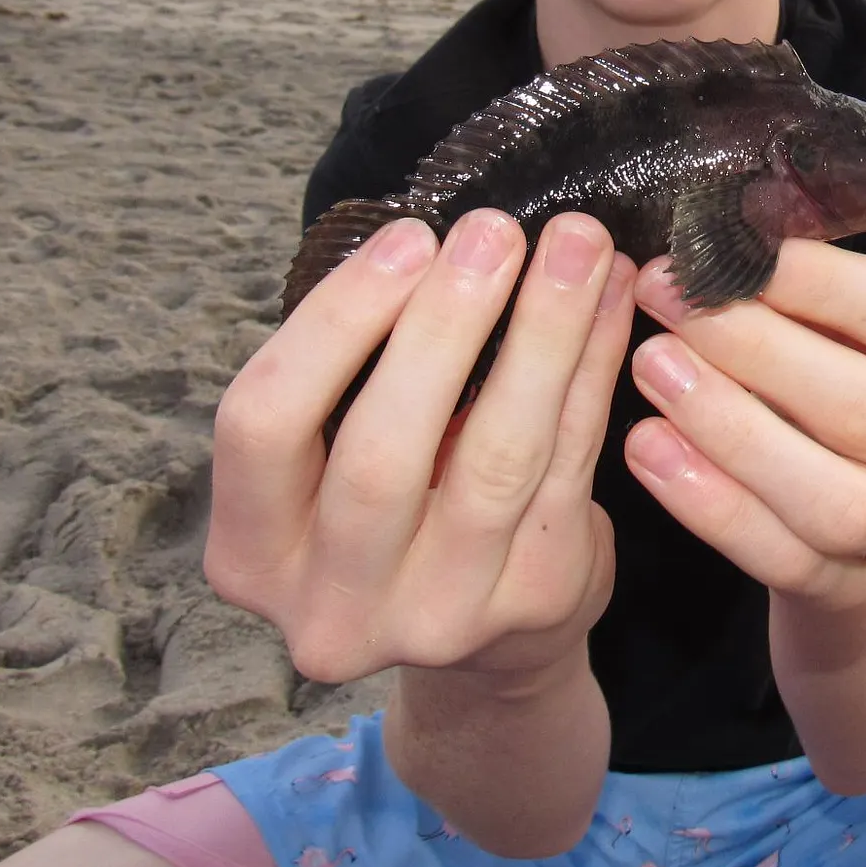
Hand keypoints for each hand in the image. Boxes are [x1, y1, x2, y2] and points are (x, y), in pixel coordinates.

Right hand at [205, 209, 635, 681]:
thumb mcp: (335, 450)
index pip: (263, 424)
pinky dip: (596, 366)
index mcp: (251, 551)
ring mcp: (438, 617)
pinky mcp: (532, 600)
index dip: (334, 324)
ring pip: (497, 459)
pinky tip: (614, 298)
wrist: (484, 635)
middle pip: (380, 454)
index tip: (407, 236)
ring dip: (544, 334)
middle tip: (495, 231)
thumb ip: (358, 368)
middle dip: (444, 325)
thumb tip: (433, 240)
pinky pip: (572, 461)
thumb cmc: (394, 501)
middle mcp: (332, 605)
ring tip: (576, 244)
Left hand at [624, 239, 865, 610]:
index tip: (733, 245)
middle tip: (671, 297)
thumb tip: (728, 236)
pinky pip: (780, 556)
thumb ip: (823, 285)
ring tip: (652, 364)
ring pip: (830, 497)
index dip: (820, 283)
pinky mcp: (860, 588)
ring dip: (728, 427)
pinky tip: (649, 445)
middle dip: (755, 348)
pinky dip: (708, 502)